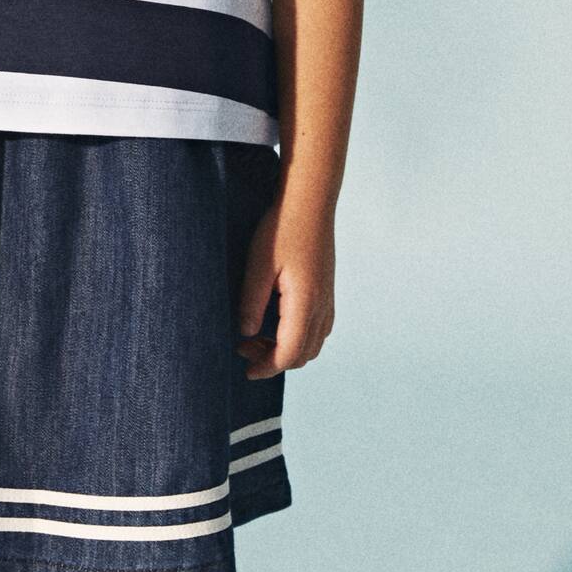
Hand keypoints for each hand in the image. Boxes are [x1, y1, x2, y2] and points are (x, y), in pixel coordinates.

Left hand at [234, 193, 335, 379]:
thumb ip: (251, 303)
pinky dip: (297, 337)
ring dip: (286, 349)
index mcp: (305, 303)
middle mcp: (322, 306)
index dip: (267, 367)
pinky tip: (276, 323)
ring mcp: (328, 299)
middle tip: (244, 347)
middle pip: (303, 354)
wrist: (310, 202)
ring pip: (312, 344)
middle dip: (273, 360)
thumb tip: (246, 333)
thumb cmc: (281, 229)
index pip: (290, 353)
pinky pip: (317, 328)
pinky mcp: (326, 291)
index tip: (245, 369)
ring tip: (257, 336)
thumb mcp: (257, 265)